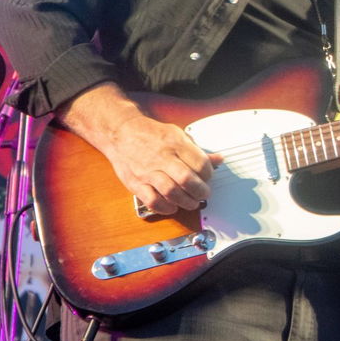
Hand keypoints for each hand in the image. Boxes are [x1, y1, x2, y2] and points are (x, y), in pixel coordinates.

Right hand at [100, 113, 218, 215]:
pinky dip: (165, 208)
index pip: (199, 163)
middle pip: (186, 179)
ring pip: (170, 192)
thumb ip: (196, 150)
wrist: (121, 132)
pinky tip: (172, 206)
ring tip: (192, 202)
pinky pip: (152, 200)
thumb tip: (218, 160)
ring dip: (185, 202)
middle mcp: (161, 158)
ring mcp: (147, 172)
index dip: (208, 174)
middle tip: (204, 194)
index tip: (208, 178)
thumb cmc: (151, 134)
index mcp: (175, 144)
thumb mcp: (177, 134)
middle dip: (200, 191)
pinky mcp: (135, 183)